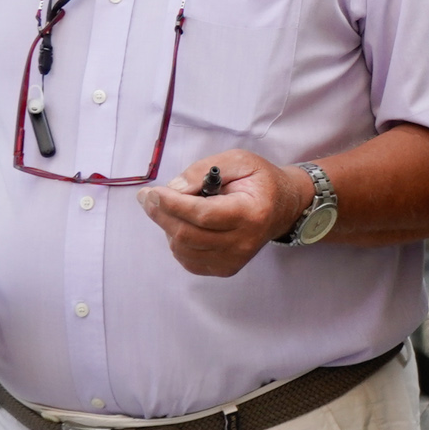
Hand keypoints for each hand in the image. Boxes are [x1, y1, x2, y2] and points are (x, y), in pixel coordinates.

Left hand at [139, 151, 307, 277]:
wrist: (282, 207)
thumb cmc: (259, 181)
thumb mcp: (239, 161)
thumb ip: (205, 170)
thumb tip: (174, 188)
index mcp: (251, 214)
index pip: (204, 215)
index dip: (173, 204)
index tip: (152, 192)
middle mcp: (243, 242)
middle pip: (188, 235)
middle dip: (161, 214)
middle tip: (146, 197)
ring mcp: (234, 260)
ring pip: (184, 249)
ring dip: (167, 226)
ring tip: (169, 207)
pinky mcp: (225, 269)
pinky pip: (188, 259)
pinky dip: (177, 241)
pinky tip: (182, 224)